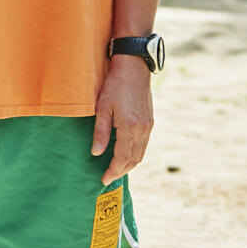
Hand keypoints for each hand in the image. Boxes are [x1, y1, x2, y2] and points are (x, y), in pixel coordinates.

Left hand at [91, 56, 153, 186]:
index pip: (121, 158)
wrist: (134, 67)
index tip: (103, 179)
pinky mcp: (150, 122)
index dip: (112, 171)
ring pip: (140, 154)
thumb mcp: (102, 108)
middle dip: (121, 171)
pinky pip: (144, 145)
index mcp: (130, 128)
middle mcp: (142, 130)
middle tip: (108, 177)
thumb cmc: (115, 85)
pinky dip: (135, 155)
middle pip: (133, 160)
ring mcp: (148, 126)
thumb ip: (100, 132)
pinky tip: (125, 154)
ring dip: (129, 165)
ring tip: (116, 169)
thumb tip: (96, 153)